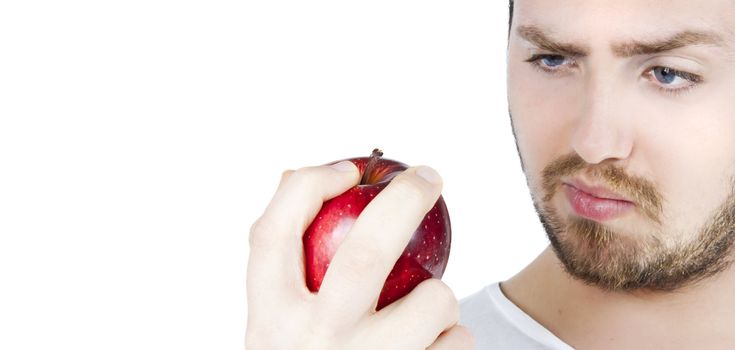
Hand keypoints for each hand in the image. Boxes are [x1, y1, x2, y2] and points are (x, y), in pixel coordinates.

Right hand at [246, 161, 473, 348]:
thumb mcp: (275, 325)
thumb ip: (283, 266)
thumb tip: (299, 175)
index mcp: (268, 319)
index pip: (273, 231)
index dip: (309, 184)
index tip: (346, 169)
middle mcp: (313, 343)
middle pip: (367, 251)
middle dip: (406, 200)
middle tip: (430, 176)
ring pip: (432, 301)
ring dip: (442, 294)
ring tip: (426, 309)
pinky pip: (456, 344)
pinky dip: (454, 338)